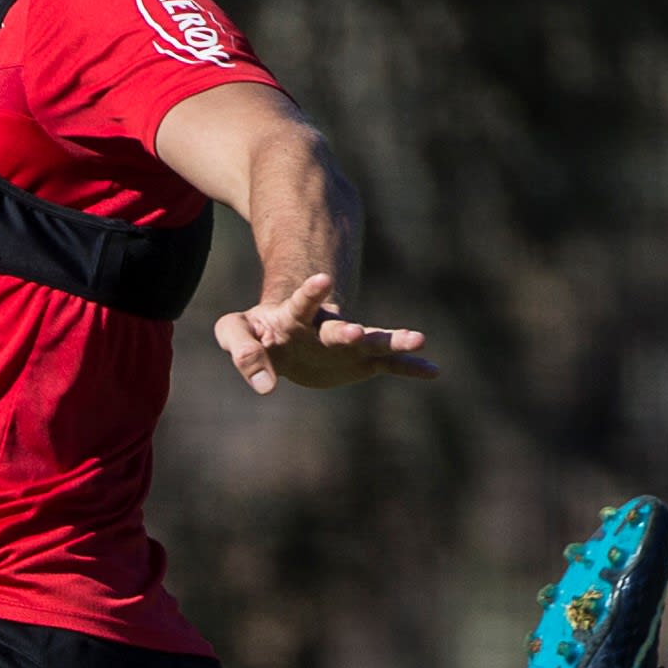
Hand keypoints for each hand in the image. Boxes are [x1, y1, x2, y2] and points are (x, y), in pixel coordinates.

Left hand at [212, 269, 437, 394]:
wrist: (286, 335)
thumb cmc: (257, 330)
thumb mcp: (235, 332)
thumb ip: (242, 351)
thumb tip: (266, 387)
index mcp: (292, 317)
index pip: (301, 302)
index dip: (310, 291)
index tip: (322, 280)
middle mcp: (324, 328)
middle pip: (337, 329)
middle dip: (347, 331)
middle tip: (356, 332)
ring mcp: (347, 344)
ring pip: (372, 341)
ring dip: (392, 341)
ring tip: (418, 339)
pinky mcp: (360, 362)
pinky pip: (388, 364)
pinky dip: (408, 367)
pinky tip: (432, 370)